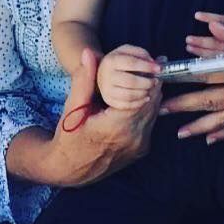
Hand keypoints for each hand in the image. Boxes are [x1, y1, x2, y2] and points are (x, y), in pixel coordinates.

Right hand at [46, 47, 159, 185]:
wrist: (69, 170)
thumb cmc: (69, 138)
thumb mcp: (73, 108)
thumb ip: (84, 80)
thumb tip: (89, 53)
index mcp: (117, 127)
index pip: (144, 96)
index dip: (147, 77)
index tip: (147, 63)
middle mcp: (133, 139)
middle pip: (153, 103)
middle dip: (153, 83)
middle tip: (152, 65)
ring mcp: (139, 147)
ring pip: (154, 114)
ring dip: (152, 95)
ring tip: (148, 77)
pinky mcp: (141, 150)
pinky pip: (150, 124)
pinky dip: (147, 109)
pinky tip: (140, 98)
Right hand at [97, 45, 160, 109]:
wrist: (103, 72)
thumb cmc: (120, 61)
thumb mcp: (128, 51)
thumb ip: (142, 54)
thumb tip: (155, 63)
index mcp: (111, 61)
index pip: (131, 63)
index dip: (147, 66)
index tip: (159, 69)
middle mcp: (106, 75)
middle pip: (131, 82)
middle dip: (147, 82)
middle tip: (155, 81)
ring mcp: (106, 89)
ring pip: (129, 95)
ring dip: (144, 93)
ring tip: (150, 88)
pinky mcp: (109, 100)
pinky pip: (126, 105)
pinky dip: (139, 102)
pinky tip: (145, 97)